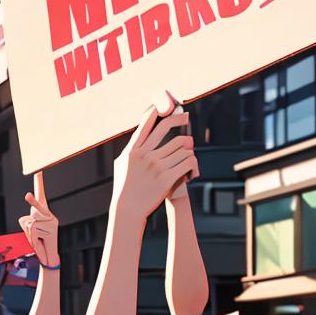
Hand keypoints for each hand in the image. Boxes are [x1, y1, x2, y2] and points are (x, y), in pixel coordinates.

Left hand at [18, 172, 58, 267]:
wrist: (48, 255)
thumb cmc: (37, 240)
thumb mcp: (28, 228)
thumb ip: (26, 221)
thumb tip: (31, 222)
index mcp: (43, 212)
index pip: (40, 196)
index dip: (39, 184)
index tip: (38, 171)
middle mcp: (49, 215)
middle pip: (36, 207)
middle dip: (32, 201)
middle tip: (28, 194)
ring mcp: (52, 222)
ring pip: (31, 222)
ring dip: (29, 232)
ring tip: (36, 238)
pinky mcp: (51, 230)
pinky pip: (34, 229)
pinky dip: (32, 236)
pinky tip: (39, 240)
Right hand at [112, 99, 198, 223]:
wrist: (128, 209)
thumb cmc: (125, 187)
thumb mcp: (122, 164)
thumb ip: (132, 149)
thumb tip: (141, 132)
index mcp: (132, 151)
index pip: (145, 125)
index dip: (157, 111)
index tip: (166, 105)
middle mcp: (144, 155)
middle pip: (166, 128)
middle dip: (179, 119)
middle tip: (186, 117)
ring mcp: (156, 167)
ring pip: (182, 147)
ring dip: (188, 149)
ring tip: (187, 154)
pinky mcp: (167, 178)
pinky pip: (188, 163)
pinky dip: (193, 164)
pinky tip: (191, 168)